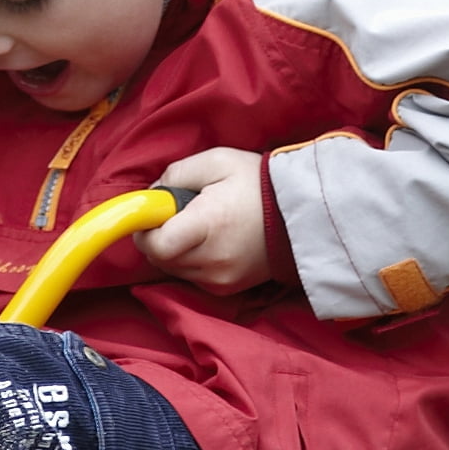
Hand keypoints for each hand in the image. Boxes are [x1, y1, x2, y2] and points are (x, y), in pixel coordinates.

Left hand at [133, 148, 270, 292]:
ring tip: (199, 227)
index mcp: (207, 225)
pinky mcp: (227, 288)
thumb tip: (153, 195)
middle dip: (159, 237)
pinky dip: (192, 262)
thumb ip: (175, 173)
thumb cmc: (259, 183)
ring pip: (173, 270)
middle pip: (160, 259)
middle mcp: (212, 259)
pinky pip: (192, 277)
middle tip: (179, 215)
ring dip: (175, 251)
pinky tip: (212, 242)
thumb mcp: (217, 161)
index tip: (154, 214)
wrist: (303, 213)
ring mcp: (220, 278)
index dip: (145, 231)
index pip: (155, 245)